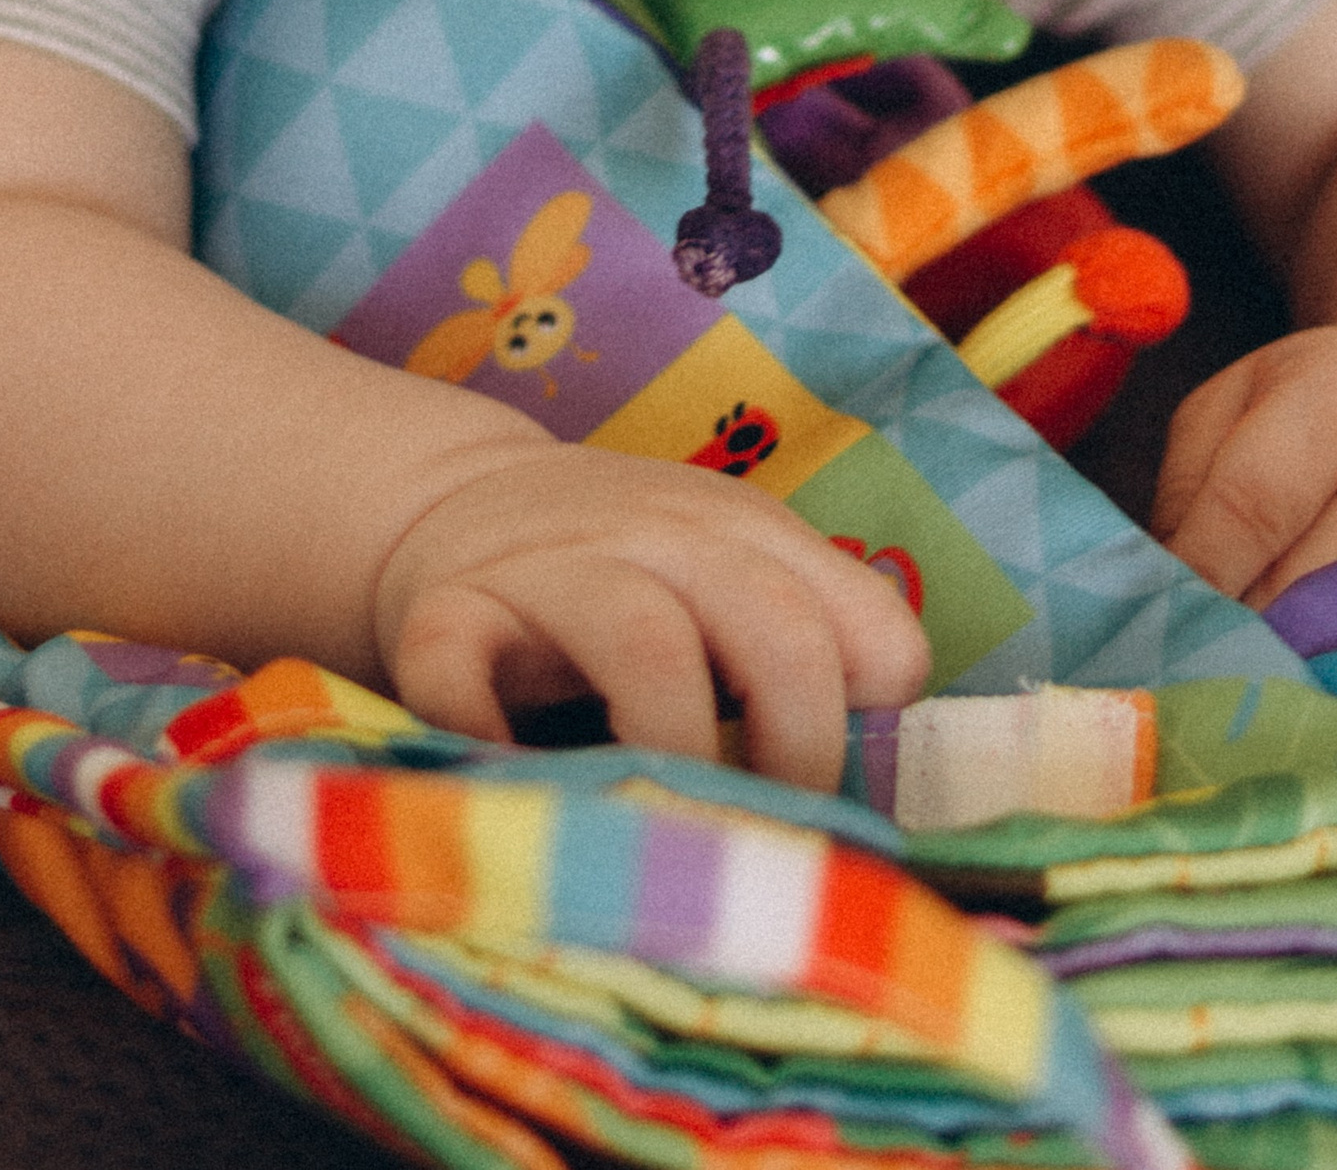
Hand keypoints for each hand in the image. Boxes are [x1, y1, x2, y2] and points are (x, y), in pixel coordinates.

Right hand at [372, 440, 932, 789]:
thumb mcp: (731, 574)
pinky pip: (460, 672)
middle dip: (796, 750)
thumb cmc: (624, 572)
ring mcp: (550, 568)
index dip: (872, 727)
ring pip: (644, 641)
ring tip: (671, 824)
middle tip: (774, 836)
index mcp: (749, 537)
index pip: (864, 625)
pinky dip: (489, 742)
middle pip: (773, 625)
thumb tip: (893, 788)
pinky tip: (517, 791)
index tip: (845, 799)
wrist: (452, 500)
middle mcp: (660, 537)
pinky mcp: (443, 610)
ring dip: (675, 750)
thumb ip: (811, 648)